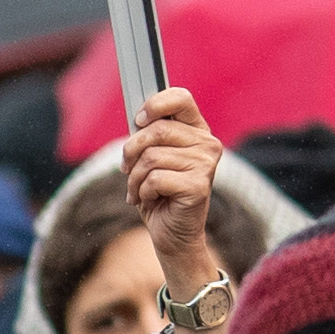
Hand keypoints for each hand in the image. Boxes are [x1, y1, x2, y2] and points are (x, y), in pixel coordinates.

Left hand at [124, 89, 226, 304]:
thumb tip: (135, 120)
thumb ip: (148, 136)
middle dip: (131, 152)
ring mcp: (206, 164)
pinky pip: (154, 179)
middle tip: (127, 170)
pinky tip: (149, 200)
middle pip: (156, 131)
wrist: (173, 235)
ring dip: (134, 178)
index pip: (180, 98)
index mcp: (197, 130)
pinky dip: (143, 192)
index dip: (154, 106)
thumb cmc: (159, 194)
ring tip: (138, 191)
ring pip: (151, 157)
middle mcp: (207, 143)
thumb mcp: (151, 158)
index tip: (138, 121)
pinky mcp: (198, 185)